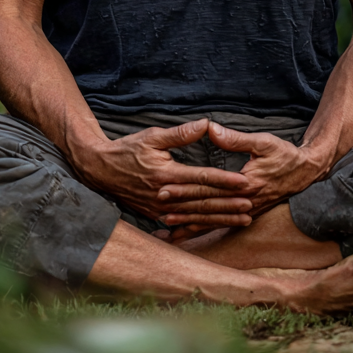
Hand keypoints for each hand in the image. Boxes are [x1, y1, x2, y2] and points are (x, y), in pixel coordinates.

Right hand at [75, 118, 252, 227]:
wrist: (100, 170)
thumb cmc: (127, 149)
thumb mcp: (153, 136)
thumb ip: (181, 133)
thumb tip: (207, 124)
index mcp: (166, 174)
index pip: (202, 178)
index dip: (224, 180)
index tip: (244, 182)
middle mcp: (164, 196)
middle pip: (203, 201)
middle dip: (229, 204)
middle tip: (252, 205)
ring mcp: (159, 210)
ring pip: (196, 216)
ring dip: (221, 218)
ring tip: (243, 219)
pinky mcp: (155, 216)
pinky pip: (184, 223)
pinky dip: (203, 225)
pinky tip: (219, 228)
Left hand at [156, 122, 323, 222]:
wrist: (305, 172)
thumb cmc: (285, 154)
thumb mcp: (263, 142)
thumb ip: (235, 139)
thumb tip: (211, 129)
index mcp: (245, 184)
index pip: (209, 187)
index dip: (186, 187)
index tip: (165, 187)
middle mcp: (245, 202)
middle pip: (207, 206)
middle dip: (181, 207)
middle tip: (158, 206)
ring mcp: (247, 211)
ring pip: (213, 220)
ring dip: (190, 223)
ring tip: (168, 227)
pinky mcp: (248, 214)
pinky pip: (222, 224)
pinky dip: (205, 230)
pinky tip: (189, 235)